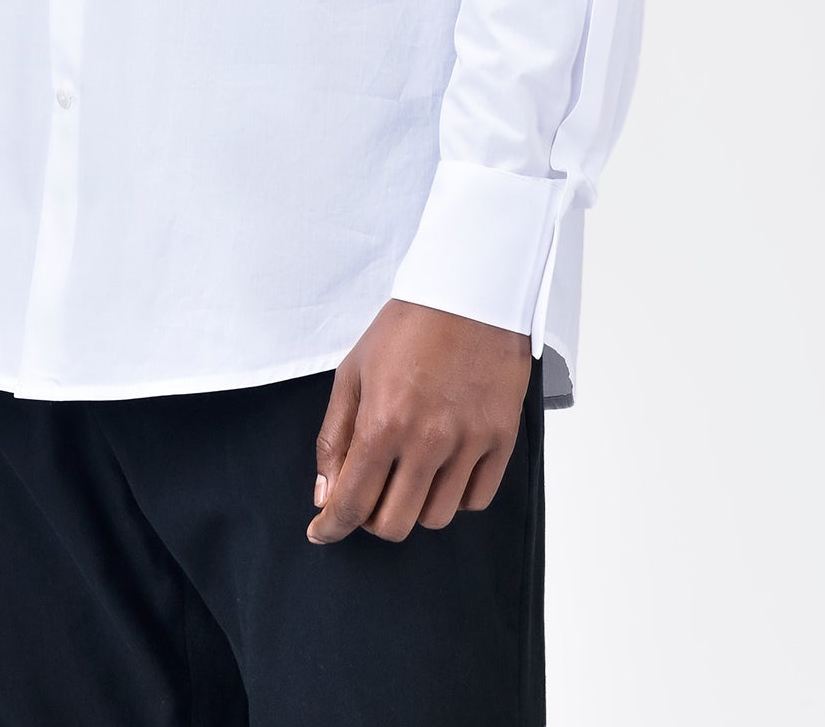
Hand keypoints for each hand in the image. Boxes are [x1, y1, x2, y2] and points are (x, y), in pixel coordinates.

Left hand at [306, 298, 530, 544]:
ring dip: (413, 508)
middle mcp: (427, 440)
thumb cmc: (406, 328)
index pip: (352, 503)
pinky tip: (443, 472)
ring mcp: (469, 442)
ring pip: (436, 518)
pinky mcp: (502, 439)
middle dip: (370, 519)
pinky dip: (455, 496)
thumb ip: (335, 437)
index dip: (331, 527)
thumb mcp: (354, 372)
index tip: (323, 532)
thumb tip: (326, 495)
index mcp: (383, 422)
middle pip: (394, 524)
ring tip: (407, 477)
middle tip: (368, 495)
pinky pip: (476, 499)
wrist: (468, 293)